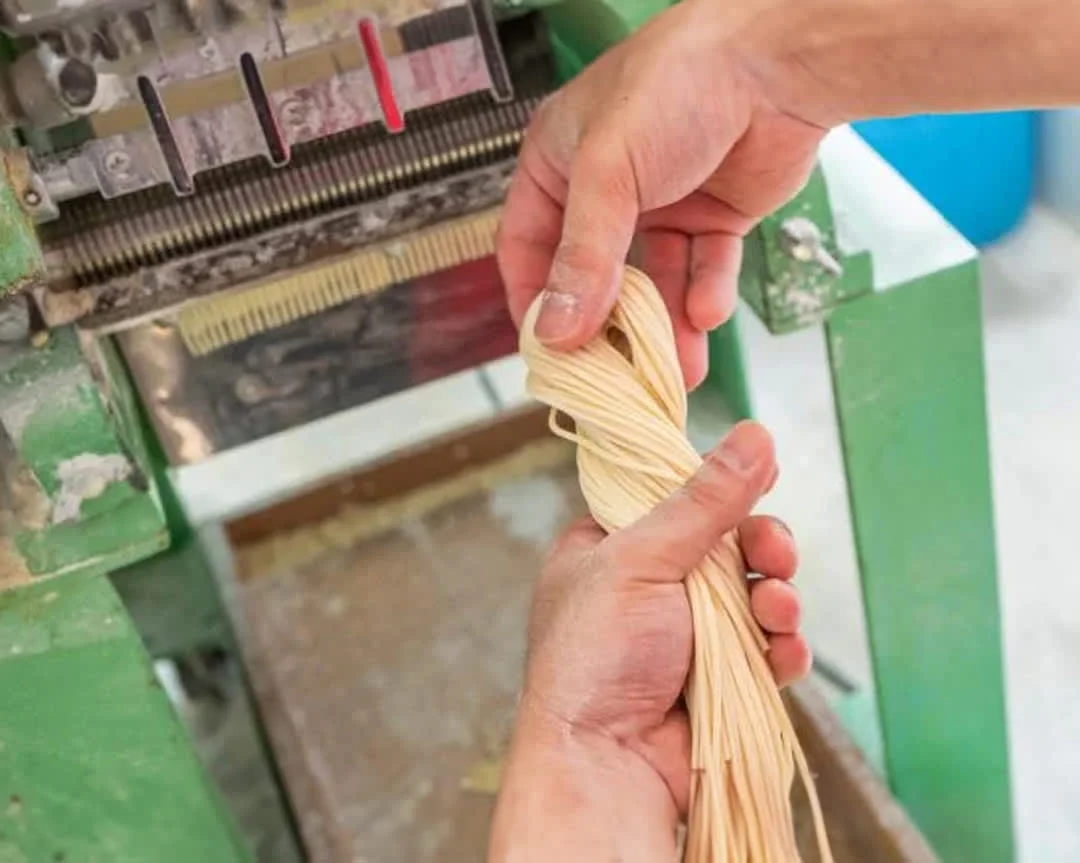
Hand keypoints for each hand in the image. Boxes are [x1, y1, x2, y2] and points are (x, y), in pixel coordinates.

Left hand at [489, 423, 808, 861]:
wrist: (603, 766)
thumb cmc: (595, 658)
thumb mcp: (642, 561)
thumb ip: (703, 501)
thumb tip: (755, 435)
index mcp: (612, 544)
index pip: (669, 489)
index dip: (713, 476)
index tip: (758, 462)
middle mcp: (650, 583)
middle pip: (727, 541)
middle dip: (762, 544)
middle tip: (775, 552)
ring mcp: (686, 631)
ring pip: (755, 591)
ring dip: (778, 596)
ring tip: (778, 608)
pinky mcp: (720, 675)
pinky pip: (766, 646)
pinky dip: (782, 645)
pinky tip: (782, 652)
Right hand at [496, 0, 825, 387]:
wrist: (777, 60)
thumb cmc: (677, 85)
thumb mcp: (608, 173)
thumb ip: (584, 257)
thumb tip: (556, 330)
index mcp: (559, 165)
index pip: (527, 246)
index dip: (533, 299)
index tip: (546, 351)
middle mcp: (606, 189)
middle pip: (592, 275)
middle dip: (604, 326)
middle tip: (612, 375)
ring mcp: (662, 203)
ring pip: (652, 281)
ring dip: (662, 326)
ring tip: (672, 371)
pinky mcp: (714, 213)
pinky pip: (703, 267)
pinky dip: (705, 294)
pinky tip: (706, 314)